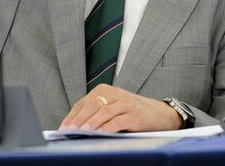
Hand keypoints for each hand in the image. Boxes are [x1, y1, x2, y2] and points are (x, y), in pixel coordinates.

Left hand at [59, 85, 182, 131]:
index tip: (63, 128)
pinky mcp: (135, 115)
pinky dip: (107, 128)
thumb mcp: (113, 108)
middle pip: (92, 106)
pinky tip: (100, 134)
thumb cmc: (132, 113)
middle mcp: (115, 94)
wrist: (160, 114)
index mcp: (106, 91)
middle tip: (69, 131)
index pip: (84, 103)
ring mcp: (126, 103)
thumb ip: (96, 113)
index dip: (72, 116)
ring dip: (91, 123)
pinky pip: (118, 121)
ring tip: (81, 133)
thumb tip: (75, 127)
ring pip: (104, 112)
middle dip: (79, 120)